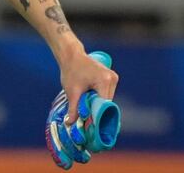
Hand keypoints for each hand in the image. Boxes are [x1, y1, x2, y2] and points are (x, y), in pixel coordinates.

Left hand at [47, 51, 120, 169]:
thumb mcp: (72, 91)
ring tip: (88, 116)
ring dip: (98, 107)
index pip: (104, 105)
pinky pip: (106, 95)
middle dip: (97, 113)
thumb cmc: (71, 70)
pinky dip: (99, 101)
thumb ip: (73, 108)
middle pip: (107, 104)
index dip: (98, 117)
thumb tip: (70, 124)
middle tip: (88, 125)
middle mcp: (113, 79)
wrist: (71, 54)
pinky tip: (91, 107)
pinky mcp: (110, 78)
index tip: (92, 128)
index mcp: (105, 81)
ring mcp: (113, 78)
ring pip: (107, 100)